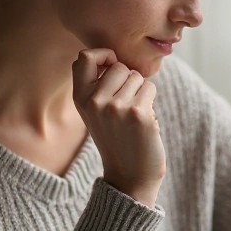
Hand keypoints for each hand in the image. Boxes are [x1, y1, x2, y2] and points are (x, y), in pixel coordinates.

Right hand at [71, 49, 165, 206]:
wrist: (129, 176)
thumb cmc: (116, 138)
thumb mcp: (94, 112)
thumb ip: (97, 85)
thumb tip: (113, 55)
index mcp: (80, 99)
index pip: (84, 57)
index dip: (103, 55)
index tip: (112, 66)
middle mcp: (94, 102)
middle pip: (118, 65)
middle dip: (128, 79)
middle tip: (126, 104)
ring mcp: (116, 108)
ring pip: (137, 76)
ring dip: (141, 91)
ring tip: (134, 115)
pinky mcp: (138, 114)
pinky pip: (150, 88)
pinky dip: (151, 101)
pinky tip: (144, 122)